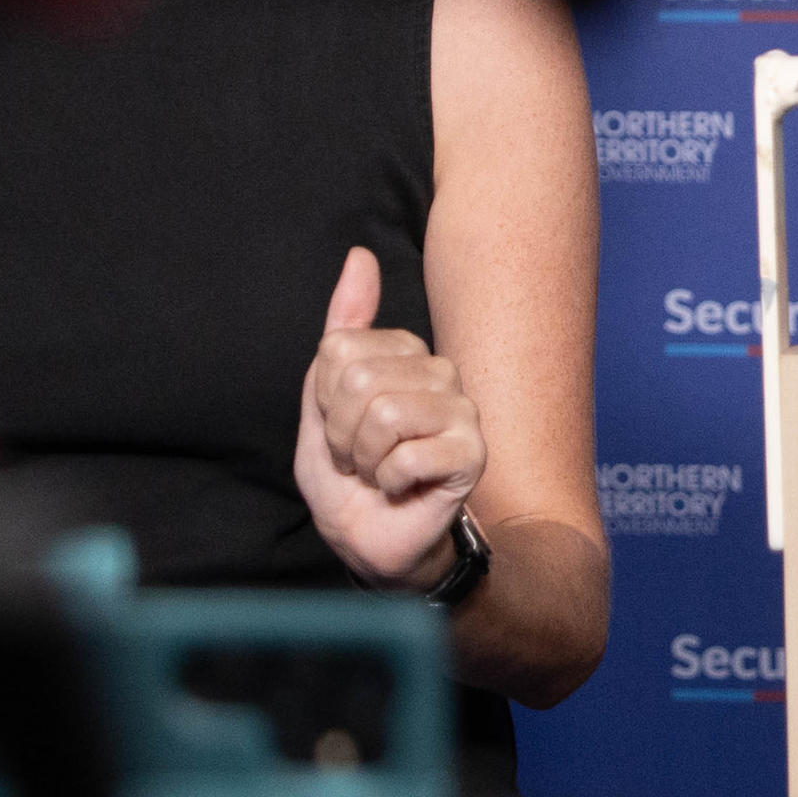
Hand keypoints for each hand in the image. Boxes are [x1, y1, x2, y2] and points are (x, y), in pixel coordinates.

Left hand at [293, 245, 481, 590]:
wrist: (371, 541)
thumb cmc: (348, 475)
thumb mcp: (324, 399)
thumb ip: (342, 328)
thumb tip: (359, 255)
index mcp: (407, 354)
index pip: (340, 350)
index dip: (324, 401)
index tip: (340, 430)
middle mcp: (442, 374)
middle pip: (361, 379)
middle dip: (341, 433)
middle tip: (358, 457)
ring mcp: (463, 412)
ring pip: (384, 413)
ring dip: (364, 458)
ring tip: (378, 472)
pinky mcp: (473, 452)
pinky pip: (406, 453)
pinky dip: (387, 481)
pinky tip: (401, 488)